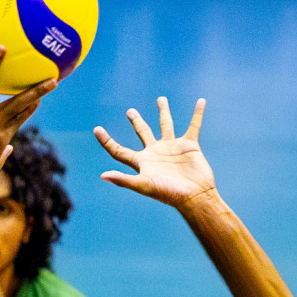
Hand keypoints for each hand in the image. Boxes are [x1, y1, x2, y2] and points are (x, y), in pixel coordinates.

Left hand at [94, 97, 216, 210]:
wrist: (195, 196)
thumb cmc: (169, 193)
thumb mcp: (144, 186)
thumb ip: (124, 180)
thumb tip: (103, 176)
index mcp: (142, 162)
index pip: (119, 150)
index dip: (107, 141)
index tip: (96, 129)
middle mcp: (155, 152)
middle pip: (142, 132)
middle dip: (136, 121)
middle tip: (130, 111)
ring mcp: (172, 147)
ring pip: (166, 125)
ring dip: (164, 112)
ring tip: (161, 99)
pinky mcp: (189, 146)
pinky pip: (193, 126)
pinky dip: (197, 114)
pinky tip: (200, 102)